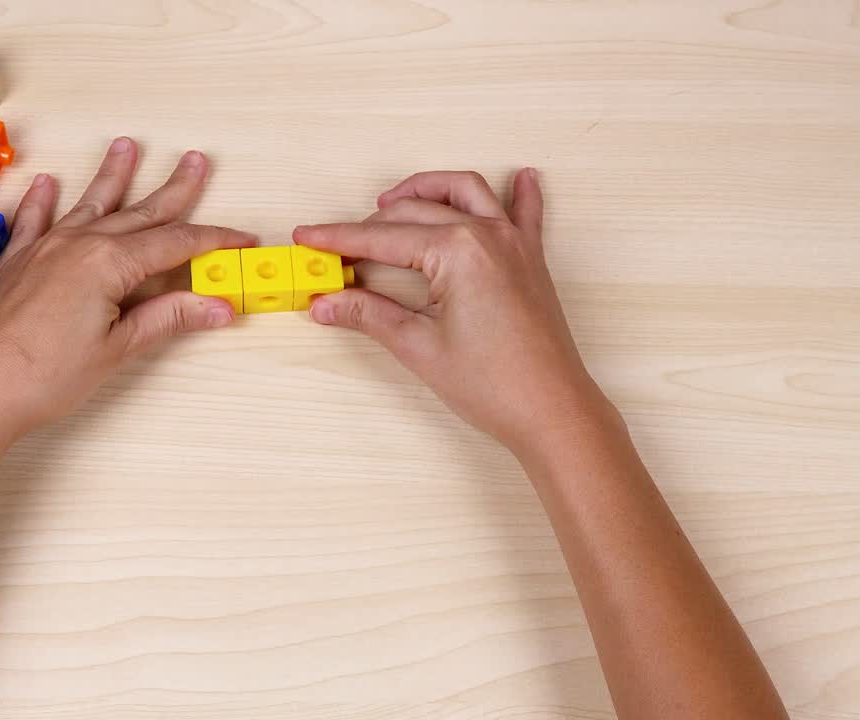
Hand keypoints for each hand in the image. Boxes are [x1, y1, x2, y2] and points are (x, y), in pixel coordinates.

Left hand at [0, 137, 254, 442]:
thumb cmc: (43, 376)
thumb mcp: (117, 349)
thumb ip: (167, 319)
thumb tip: (217, 306)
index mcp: (109, 263)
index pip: (176, 244)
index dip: (214, 241)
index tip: (242, 240)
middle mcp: (78, 244)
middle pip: (139, 213)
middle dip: (173, 189)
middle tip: (197, 161)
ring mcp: (44, 249)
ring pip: (89, 204)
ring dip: (113, 177)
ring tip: (128, 146)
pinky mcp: (16, 264)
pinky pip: (34, 221)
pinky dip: (42, 201)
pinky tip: (45, 183)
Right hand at [293, 169, 614, 459]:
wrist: (552, 411)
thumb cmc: (495, 385)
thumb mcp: (419, 347)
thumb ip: (369, 315)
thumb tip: (326, 302)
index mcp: (456, 251)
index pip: (381, 238)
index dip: (337, 239)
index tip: (307, 237)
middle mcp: (487, 235)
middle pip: (415, 211)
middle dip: (370, 224)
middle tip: (336, 246)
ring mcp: (514, 244)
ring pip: (465, 191)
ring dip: (427, 189)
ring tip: (394, 202)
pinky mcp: (531, 261)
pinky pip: (526, 213)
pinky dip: (518, 192)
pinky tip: (519, 176)